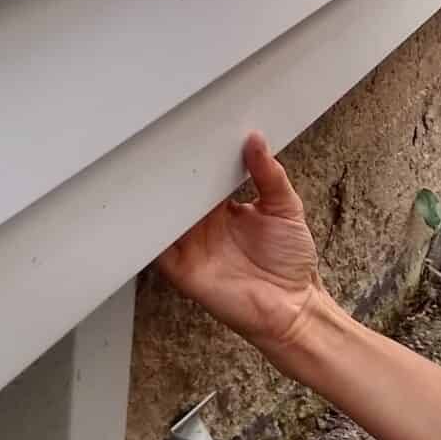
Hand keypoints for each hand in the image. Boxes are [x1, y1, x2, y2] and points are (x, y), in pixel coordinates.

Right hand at [160, 132, 325, 355]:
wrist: (291, 306)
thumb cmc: (291, 262)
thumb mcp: (285, 208)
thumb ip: (270, 174)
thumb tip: (256, 140)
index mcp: (224, 207)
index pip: (204, 176)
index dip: (199, 157)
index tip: (194, 133)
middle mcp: (203, 225)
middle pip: (179, 193)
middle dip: (172, 172)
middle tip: (166, 145)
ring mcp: (189, 245)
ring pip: (163, 215)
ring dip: (157, 197)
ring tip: (153, 171)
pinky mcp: (180, 268)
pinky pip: (156, 247)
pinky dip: (149, 233)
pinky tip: (150, 212)